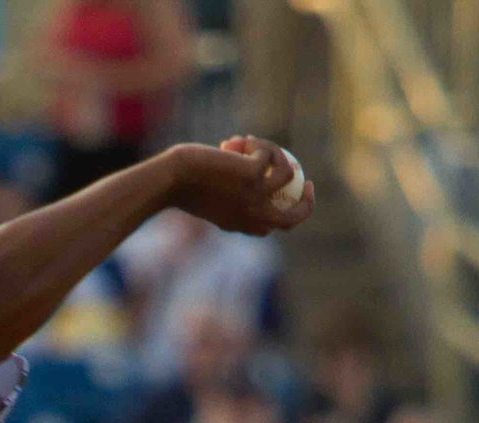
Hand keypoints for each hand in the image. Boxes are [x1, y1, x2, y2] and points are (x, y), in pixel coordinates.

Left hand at [165, 137, 312, 236]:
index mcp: (243, 225)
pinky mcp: (254, 174)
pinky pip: (271, 154)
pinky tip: (241, 141)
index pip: (276, 226)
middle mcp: (253, 215)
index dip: (289, 210)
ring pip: (288, 174)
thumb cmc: (182, 188)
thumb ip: (231, 198)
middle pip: (294, 216)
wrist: (171, 180)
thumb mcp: (209, 198)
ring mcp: (256, 196)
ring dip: (275, 154)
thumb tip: (252, 181)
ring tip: (252, 144)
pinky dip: (259, 144)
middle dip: (308, 201)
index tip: (291, 193)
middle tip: (304, 178)